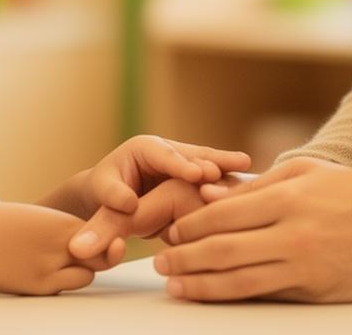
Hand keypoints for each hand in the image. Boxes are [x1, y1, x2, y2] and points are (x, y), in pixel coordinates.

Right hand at [0, 203, 122, 296]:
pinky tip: (46, 273)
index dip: (105, 235)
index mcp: (60, 223)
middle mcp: (60, 247)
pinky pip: (64, 288)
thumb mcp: (37, 216)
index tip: (105, 235)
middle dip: (102, 255)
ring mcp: (50, 271)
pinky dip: (62, 282)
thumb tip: (86, 238)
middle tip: (97, 252)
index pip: (101, 231)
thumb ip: (62, 229)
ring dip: (81, 271)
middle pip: (102, 256)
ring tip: (62, 263)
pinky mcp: (39, 288)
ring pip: (86, 276)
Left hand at [66, 135, 250, 259]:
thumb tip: (128, 204)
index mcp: (145, 148)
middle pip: (194, 153)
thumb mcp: (102, 191)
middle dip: (214, 159)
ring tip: (247, 167)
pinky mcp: (195, 178)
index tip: (197, 174)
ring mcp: (185, 162)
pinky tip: (249, 187)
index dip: (182, 164)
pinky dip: (229, 181)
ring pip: (209, 162)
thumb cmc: (104, 192)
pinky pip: (214, 178)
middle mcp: (169, 151)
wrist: (111, 197)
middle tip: (234, 165)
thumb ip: (112, 195)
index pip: (165, 155)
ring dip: (227, 166)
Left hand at [155, 157, 351, 302]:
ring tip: (175, 285)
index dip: (192, 224)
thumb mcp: (310, 173)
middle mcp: (293, 233)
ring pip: (239, 280)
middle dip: (186, 257)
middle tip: (160, 263)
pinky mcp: (313, 291)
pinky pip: (265, 295)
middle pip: (224, 249)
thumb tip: (210, 196)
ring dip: (201, 285)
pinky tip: (212, 295)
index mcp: (289, 197)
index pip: (225, 213)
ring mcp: (304, 265)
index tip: (171, 229)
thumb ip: (260, 186)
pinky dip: (233, 296)